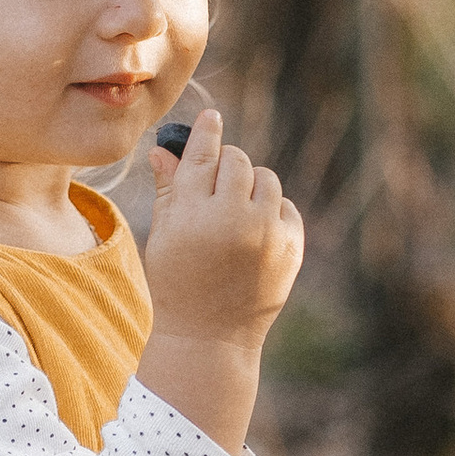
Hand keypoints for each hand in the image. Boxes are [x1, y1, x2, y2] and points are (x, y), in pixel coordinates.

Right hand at [137, 111, 302, 453]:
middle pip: (237, 161)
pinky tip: (254, 234)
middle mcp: (232, 219)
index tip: (210, 118)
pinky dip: (271, 211)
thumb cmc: (178, 283)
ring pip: (265, 178)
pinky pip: (285, 205)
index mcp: (192, 214)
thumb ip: (169, 189)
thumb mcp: (164, 236)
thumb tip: (163, 148)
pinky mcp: (291, 247)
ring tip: (235, 214)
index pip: (202, 155)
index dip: (206, 132)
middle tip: (215, 188)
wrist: (210, 337)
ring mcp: (266, 233)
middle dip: (225, 167)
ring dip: (250, 187)